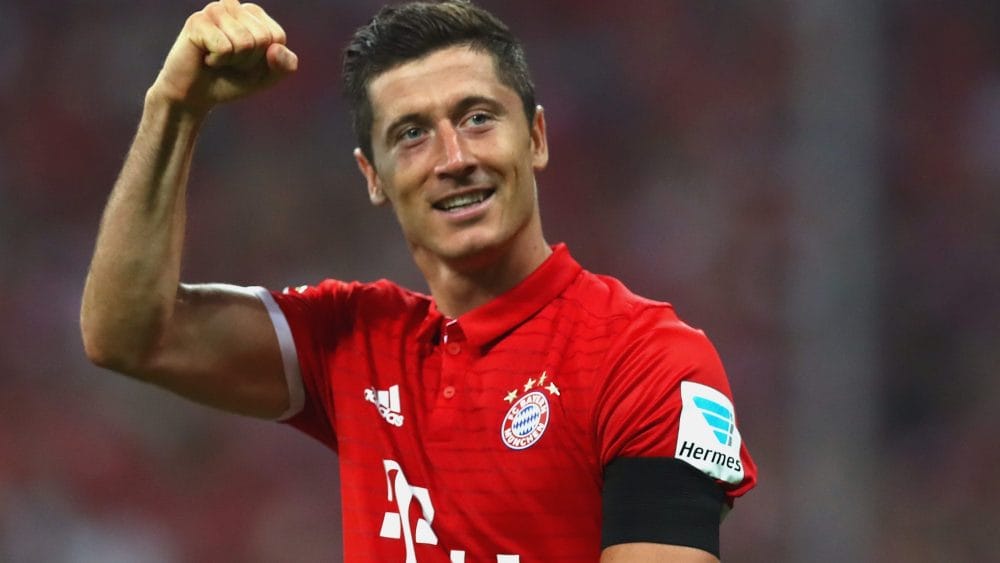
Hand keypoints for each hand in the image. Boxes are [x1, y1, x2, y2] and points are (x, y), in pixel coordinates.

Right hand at [149, 0, 297, 114]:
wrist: (196, 96)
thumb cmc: (232, 80)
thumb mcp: (267, 77)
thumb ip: (285, 65)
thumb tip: (276, 49)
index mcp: (254, 14)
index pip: (277, 37)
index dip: (265, 60)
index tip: (246, 61)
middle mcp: (234, 6)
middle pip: (262, 38)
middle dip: (249, 61)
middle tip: (230, 62)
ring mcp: (214, 10)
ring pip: (245, 42)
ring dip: (233, 61)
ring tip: (218, 60)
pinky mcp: (197, 21)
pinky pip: (224, 48)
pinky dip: (218, 61)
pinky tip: (205, 58)